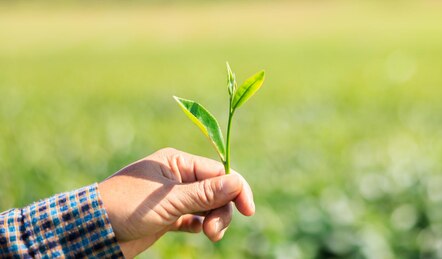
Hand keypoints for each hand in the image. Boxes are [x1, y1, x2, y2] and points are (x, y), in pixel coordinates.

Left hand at [98, 148, 254, 257]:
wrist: (90, 231)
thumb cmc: (125, 207)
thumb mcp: (168, 200)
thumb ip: (204, 193)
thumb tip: (237, 183)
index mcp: (176, 162)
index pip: (218, 172)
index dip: (236, 189)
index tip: (248, 210)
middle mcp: (177, 178)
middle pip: (216, 190)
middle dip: (222, 210)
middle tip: (215, 232)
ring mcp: (172, 198)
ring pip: (207, 206)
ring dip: (214, 220)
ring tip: (209, 236)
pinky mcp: (167, 217)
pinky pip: (194, 218)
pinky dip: (200, 225)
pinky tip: (199, 232)